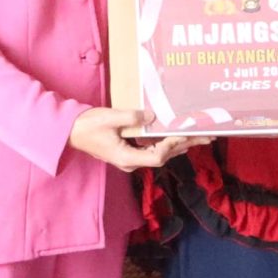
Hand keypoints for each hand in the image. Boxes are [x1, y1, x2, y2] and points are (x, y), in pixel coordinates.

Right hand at [68, 105, 195, 171]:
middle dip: (186, 145)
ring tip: (199, 136)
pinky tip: (177, 135)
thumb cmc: (87, 126)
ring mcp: (130, 159)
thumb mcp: (109, 118)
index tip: (182, 133)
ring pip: (160, 153)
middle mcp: (131, 162)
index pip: (157, 156)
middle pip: (164, 156)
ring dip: (179, 144)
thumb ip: (131, 118)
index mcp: (126, 157)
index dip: (172, 145)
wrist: (70, 132)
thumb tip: (151, 116)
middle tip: (208, 136)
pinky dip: (167, 142)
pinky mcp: (129, 152)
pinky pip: (153, 149)